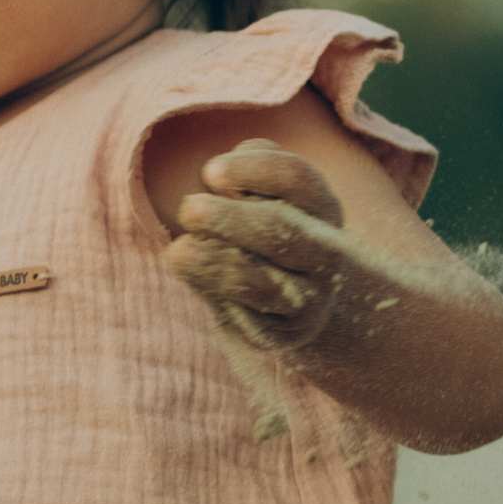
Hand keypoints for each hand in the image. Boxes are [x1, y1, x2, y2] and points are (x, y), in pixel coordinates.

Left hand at [167, 140, 358, 355]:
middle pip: (282, 229)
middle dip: (232, 219)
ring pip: (263, 283)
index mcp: (320, 205)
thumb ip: (248, 178)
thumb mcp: (267, 197)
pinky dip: (218, 294)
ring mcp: (309, 297)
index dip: (254, 170)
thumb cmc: (271, 235)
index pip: (296, 178)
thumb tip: (216, 176)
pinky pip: (248, 318)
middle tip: (187, 209)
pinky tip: (192, 276)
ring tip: (177, 252)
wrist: (304, 301)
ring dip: (217, 266)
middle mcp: (325, 250)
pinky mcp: (283, 333)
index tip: (209, 172)